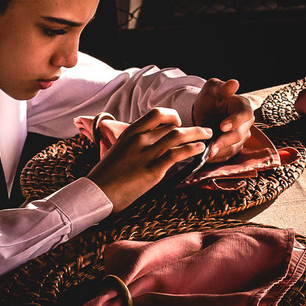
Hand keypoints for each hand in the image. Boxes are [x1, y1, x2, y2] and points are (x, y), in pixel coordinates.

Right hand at [86, 108, 212, 211]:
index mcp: (131, 132)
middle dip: (192, 128)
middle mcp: (139, 139)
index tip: (180, 123)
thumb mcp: (119, 150)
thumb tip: (149, 143)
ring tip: (208, 137)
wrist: (98, 192)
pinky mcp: (152, 170)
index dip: (172, 116)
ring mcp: (146, 153)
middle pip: (172, 125)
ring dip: (196, 135)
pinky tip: (200, 150)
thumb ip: (134, 143)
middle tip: (206, 130)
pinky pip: (176, 155)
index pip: (156, 114)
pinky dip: (192, 150)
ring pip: (177, 136)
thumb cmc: (107, 174)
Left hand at [191, 78, 254, 161]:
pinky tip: (207, 157)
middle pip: (239, 134)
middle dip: (225, 141)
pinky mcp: (234, 147)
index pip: (245, 114)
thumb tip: (234, 83)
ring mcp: (241, 137)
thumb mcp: (212, 89)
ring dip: (220, 152)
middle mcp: (246, 123)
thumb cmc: (210, 98)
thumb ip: (222, 87)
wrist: (203, 112)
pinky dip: (218, 157)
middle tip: (211, 147)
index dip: (235, 121)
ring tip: (206, 154)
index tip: (222, 126)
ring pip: (234, 147)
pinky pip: (228, 155)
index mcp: (243, 106)